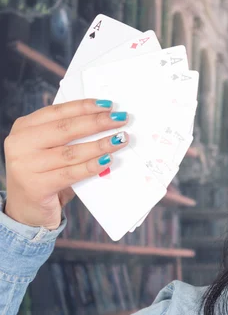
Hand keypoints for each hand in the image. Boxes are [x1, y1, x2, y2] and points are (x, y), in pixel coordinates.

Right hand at [3, 99, 128, 229]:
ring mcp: (25, 166)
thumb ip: (67, 136)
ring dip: (100, 145)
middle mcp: (20, 144)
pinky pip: (71, 174)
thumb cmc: (45, 175)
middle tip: (121, 119)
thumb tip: (106, 121)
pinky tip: (107, 161)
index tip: (108, 105)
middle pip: (66, 129)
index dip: (84, 107)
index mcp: (24, 128)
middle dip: (97, 122)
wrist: (26, 210)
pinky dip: (91, 166)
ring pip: (71, 152)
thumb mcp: (49, 150)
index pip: (58, 112)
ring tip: (120, 140)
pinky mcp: (35, 186)